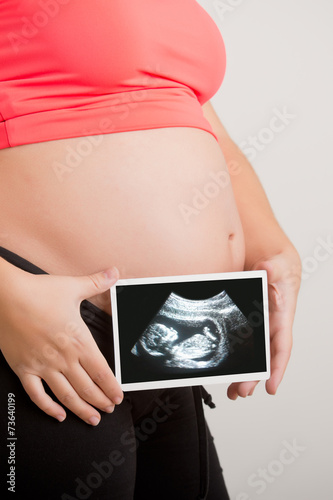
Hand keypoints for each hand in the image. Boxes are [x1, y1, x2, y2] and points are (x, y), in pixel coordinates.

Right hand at [0, 266, 122, 424]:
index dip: (112, 388)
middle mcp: (63, 357)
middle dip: (101, 401)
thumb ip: (97, 283)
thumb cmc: (38, 292)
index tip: (118, 397)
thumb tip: (114, 272)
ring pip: (67, 396)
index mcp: (78, 341)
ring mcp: (42, 366)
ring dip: (81, 410)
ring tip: (92, 419)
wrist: (6, 296)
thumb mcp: (73, 287)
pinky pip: (37, 395)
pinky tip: (58, 415)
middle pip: (87, 388)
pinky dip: (49, 408)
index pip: (102, 372)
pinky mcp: (23, 369)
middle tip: (109, 410)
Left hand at [227, 250, 301, 399]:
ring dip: (244, 374)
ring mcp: (258, 328)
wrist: (272, 263)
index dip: (277, 368)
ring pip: (252, 356)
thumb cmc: (279, 268)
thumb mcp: (278, 266)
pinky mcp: (245, 325)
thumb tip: (268, 269)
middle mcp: (270, 327)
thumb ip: (274, 269)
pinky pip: (240, 345)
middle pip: (264, 358)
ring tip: (234, 392)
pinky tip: (227, 374)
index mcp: (281, 318)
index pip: (281, 347)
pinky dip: (235, 360)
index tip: (271, 386)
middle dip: (255, 376)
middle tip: (242, 391)